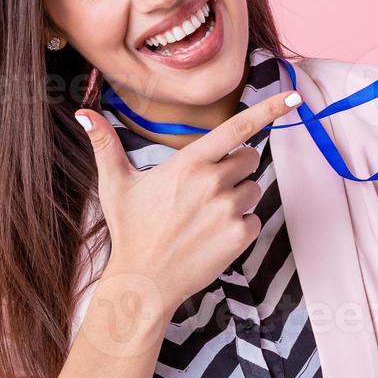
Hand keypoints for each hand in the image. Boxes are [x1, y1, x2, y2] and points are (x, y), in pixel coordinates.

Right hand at [74, 89, 302, 317]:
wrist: (144, 280)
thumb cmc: (131, 229)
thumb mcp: (115, 184)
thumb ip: (105, 144)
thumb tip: (83, 113)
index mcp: (189, 163)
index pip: (238, 127)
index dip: (270, 109)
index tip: (294, 96)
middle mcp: (213, 182)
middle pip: (250, 158)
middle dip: (236, 168)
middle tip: (207, 189)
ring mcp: (229, 210)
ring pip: (255, 189)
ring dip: (238, 197)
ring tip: (206, 216)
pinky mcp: (240, 236)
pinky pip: (255, 219)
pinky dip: (241, 226)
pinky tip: (213, 236)